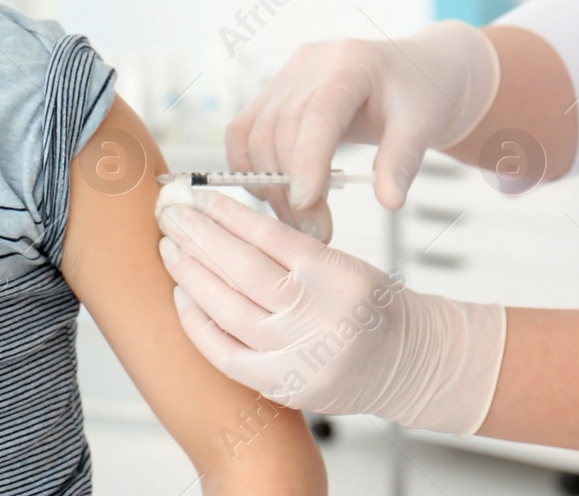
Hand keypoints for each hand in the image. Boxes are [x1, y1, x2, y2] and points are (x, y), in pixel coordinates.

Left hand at [154, 182, 504, 436]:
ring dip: (190, 273)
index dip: (225, 212)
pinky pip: (225, 353)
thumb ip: (288, 246)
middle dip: (197, 236)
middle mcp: (320, 318)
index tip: (196, 194)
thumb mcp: (343, 261)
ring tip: (168, 246)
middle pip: (241, 269)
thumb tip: (217, 215)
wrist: (410, 363)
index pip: (268, 235)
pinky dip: (197, 322)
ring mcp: (299, 357)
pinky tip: (182, 293)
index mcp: (338, 276)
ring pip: (227, 308)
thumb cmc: (370, 304)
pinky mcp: (283, 385)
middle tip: (168, 212)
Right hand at [224, 20, 499, 239]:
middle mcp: (308, 65)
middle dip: (290, 186)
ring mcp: (284, 78)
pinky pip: (244, 132)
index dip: (307, 159)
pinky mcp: (272, 95)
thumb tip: (389, 201)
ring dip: (268, 184)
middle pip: (280, 128)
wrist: (410, 75)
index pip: (319, 112)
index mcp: (350, 64)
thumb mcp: (423, 125)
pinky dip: (250, 168)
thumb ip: (403, 161)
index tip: (306, 204)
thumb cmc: (420, 96)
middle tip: (315, 232)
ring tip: (299, 221)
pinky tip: (274, 196)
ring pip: (254, 134)